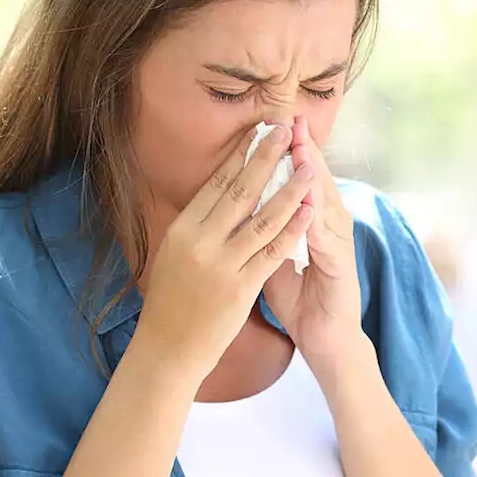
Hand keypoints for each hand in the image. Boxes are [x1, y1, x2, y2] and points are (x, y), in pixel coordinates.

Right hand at [135, 125, 315, 379]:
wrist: (167, 348)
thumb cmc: (171, 302)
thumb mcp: (173, 254)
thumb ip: (195, 226)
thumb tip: (214, 193)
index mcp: (182, 228)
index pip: (217, 183)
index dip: (241, 154)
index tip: (259, 130)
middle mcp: (199, 240)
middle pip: (240, 190)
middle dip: (267, 156)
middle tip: (286, 128)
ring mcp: (220, 264)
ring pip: (262, 217)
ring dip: (289, 188)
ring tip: (308, 164)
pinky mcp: (240, 287)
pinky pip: (272, 251)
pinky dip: (293, 228)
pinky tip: (309, 211)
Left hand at [263, 115, 363, 367]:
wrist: (329, 343)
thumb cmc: (302, 302)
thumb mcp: (275, 261)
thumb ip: (262, 233)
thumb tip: (237, 208)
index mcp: (311, 223)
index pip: (298, 179)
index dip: (286, 153)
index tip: (269, 124)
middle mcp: (329, 227)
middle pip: (315, 181)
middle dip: (303, 150)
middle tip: (292, 119)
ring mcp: (338, 245)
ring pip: (325, 202)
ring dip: (313, 175)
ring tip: (302, 148)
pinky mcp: (342, 267)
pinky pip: (327, 238)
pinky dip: (317, 218)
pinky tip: (309, 201)